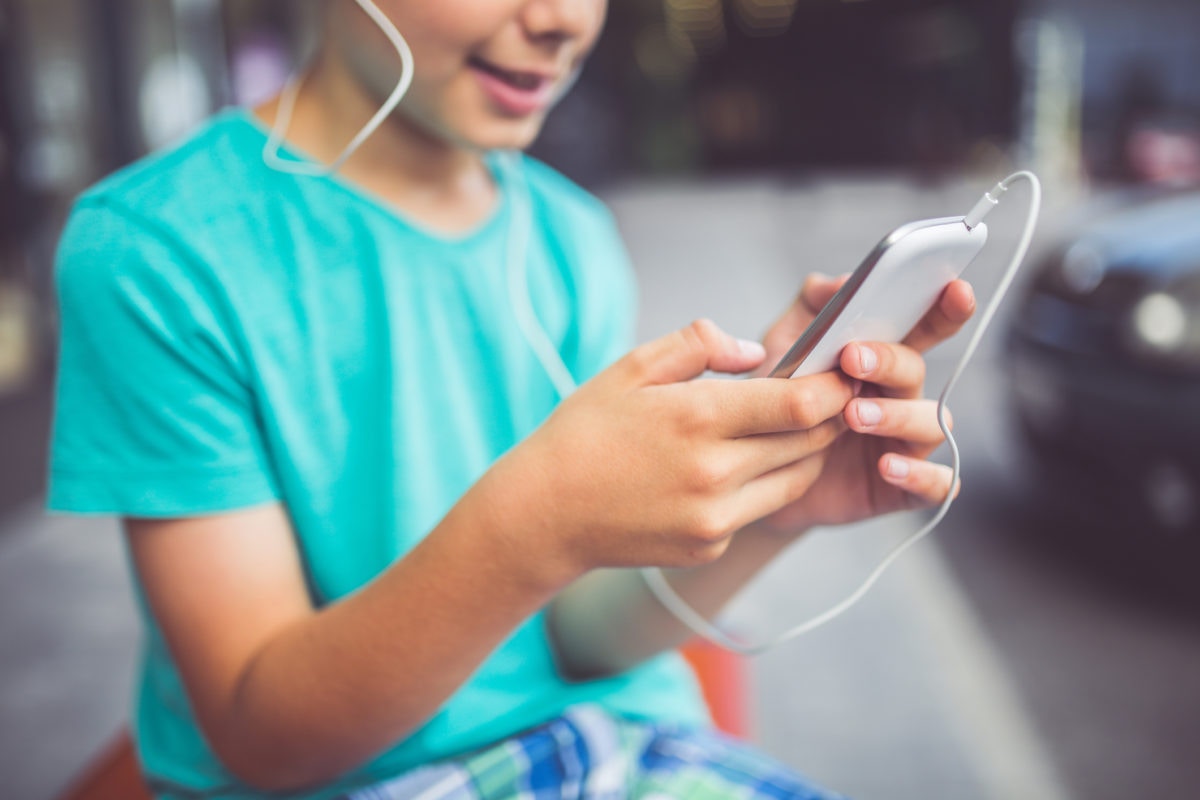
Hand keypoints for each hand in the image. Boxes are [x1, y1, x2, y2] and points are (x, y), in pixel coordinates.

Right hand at [482, 319, 856, 582]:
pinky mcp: (710, 545)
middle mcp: (715, 473)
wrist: (545, 513)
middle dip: (829, 415)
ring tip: (793, 426)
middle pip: (810, 442)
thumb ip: (698, 345)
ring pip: (796, 480)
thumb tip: (757, 353)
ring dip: (806, 451)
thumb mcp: (631, 368)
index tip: (842, 371)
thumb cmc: (585, 432)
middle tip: (832, 394)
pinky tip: (734, 466)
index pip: (799, 403)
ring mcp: (715, 517)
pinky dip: (760, 484)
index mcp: (697, 418)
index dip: (833, 386)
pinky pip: (758, 508)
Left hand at [751, 273, 976, 532]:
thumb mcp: (784, 346)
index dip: (945, 307)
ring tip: (854, 414)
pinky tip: (887, 466)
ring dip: (898, 415)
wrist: (754, 473)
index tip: (955, 288)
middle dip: (891, 360)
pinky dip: (919, 475)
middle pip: (917, 370)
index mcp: (880, 359)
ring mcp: (904, 442)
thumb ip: (813, 306)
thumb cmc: (777, 404)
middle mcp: (900, 397)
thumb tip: (842, 281)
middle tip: (853, 358)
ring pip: (931, 423)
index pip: (922, 326)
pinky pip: (934, 484)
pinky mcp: (900, 488)